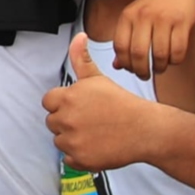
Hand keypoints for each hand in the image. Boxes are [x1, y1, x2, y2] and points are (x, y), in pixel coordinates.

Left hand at [44, 32, 161, 172]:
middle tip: (92, 120)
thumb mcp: (99, 78)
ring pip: (60, 140)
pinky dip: (80, 155)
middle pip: (53, 121)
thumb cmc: (124, 104)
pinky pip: (69, 158)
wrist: (146, 129)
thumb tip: (79, 36)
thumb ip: (81, 59)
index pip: (49, 101)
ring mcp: (71, 140)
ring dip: (73, 139)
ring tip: (96, 133)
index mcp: (69, 97)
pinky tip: (97, 146)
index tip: (81, 106)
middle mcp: (66, 118)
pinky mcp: (78, 158)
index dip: (64, 103)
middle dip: (68, 121)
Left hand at [104, 0, 194, 81]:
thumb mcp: (135, 17)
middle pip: (138, 53)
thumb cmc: (155, 4)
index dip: (124, 63)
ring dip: (160, 67)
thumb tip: (117, 66)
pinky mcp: (182, 22)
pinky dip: (175, 60)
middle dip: (141, 70)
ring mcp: (164, 18)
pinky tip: (173, 60)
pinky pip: (178, 50)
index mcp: (128, 15)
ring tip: (160, 68)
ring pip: (160, 54)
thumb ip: (125, 40)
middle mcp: (144, 16)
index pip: (120, 46)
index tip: (131, 70)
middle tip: (145, 75)